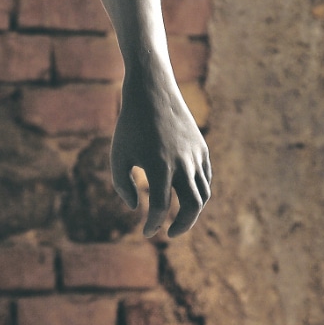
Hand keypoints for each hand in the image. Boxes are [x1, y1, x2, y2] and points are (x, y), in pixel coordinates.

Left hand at [111, 75, 210, 239]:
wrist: (152, 90)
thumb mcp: (118, 155)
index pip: (160, 207)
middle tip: (170, 234)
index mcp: (158, 167)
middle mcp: (181, 164)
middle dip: (182, 225)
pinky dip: (199, 192)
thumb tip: (136, 208)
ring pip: (203, 194)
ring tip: (179, 219)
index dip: (153, 224)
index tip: (146, 232)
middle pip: (191, 206)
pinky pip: (205, 178)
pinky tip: (186, 197)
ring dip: (193, 211)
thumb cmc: (130, 124)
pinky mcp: (202, 148)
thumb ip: (122, 186)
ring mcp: (195, 156)